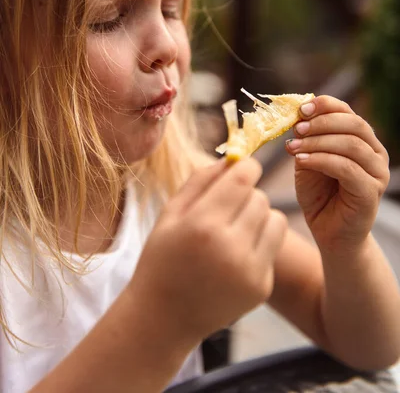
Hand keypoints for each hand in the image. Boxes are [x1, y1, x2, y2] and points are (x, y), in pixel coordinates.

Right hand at [128, 159, 286, 346]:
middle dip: (247, 194)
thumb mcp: (170, 213)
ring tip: (235, 228)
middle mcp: (231, 248)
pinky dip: (260, 242)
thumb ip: (201, 179)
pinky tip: (236, 255)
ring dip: (259, 216)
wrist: (164, 318)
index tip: (240, 169)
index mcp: (203, 225)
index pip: (244, 178)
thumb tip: (234, 157)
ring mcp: (250, 271)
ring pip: (276, 218)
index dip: (246, 167)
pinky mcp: (261, 287)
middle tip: (228, 205)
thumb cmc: (162, 258)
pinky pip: (274, 246)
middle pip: (261, 197)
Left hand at [285, 95, 389, 252]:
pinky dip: (321, 160)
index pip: (348, 112)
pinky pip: (346, 168)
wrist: (329, 233)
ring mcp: (377, 173)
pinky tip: (301, 161)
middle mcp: (375, 153)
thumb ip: (307, 140)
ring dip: (318, 141)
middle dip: (321, 122)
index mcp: (362, 140)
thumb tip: (298, 118)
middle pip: (354, 124)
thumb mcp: (308, 161)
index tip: (300, 108)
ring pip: (351, 144)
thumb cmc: (319, 195)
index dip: (325, 105)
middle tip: (296, 128)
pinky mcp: (370, 192)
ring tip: (293, 147)